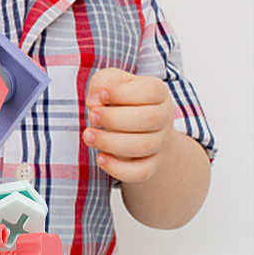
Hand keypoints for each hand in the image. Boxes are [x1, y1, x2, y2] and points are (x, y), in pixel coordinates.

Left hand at [83, 69, 174, 183]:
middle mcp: (164, 117)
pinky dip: (119, 169)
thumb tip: (96, 101)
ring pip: (142, 147)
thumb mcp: (111, 82)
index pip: (151, 91)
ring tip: (88, 135)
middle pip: (148, 119)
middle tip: (91, 115)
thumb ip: (103, 82)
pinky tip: (100, 158)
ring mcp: (161, 143)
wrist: (138, 127)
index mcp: (159, 92)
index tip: (102, 95)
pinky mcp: (152, 164)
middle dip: (114, 118)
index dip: (123, 93)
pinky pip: (141, 172)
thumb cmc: (121, 100)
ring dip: (110, 142)